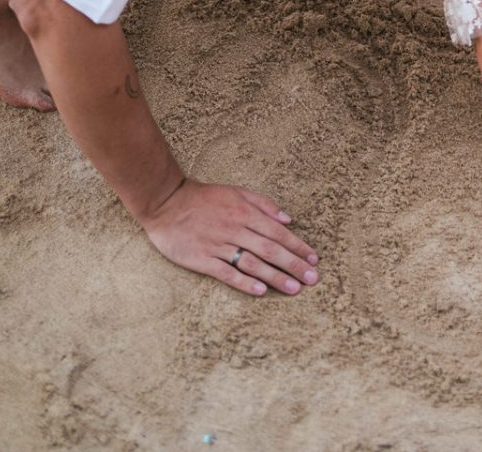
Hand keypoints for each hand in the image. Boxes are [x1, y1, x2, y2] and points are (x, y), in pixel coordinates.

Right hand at [139, 178, 320, 296]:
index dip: (297, 246)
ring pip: (253, 263)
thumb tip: (288, 218)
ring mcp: (219, 245)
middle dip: (294, 265)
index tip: (314, 259)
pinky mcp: (203, 260)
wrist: (168, 203)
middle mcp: (235, 229)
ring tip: (294, 289)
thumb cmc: (205, 198)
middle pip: (270, 249)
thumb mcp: (237, 191)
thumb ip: (264, 204)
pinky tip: (260, 291)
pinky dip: (244, 282)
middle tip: (313, 279)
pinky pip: (227, 273)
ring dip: (275, 277)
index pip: (278, 232)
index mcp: (245, 212)